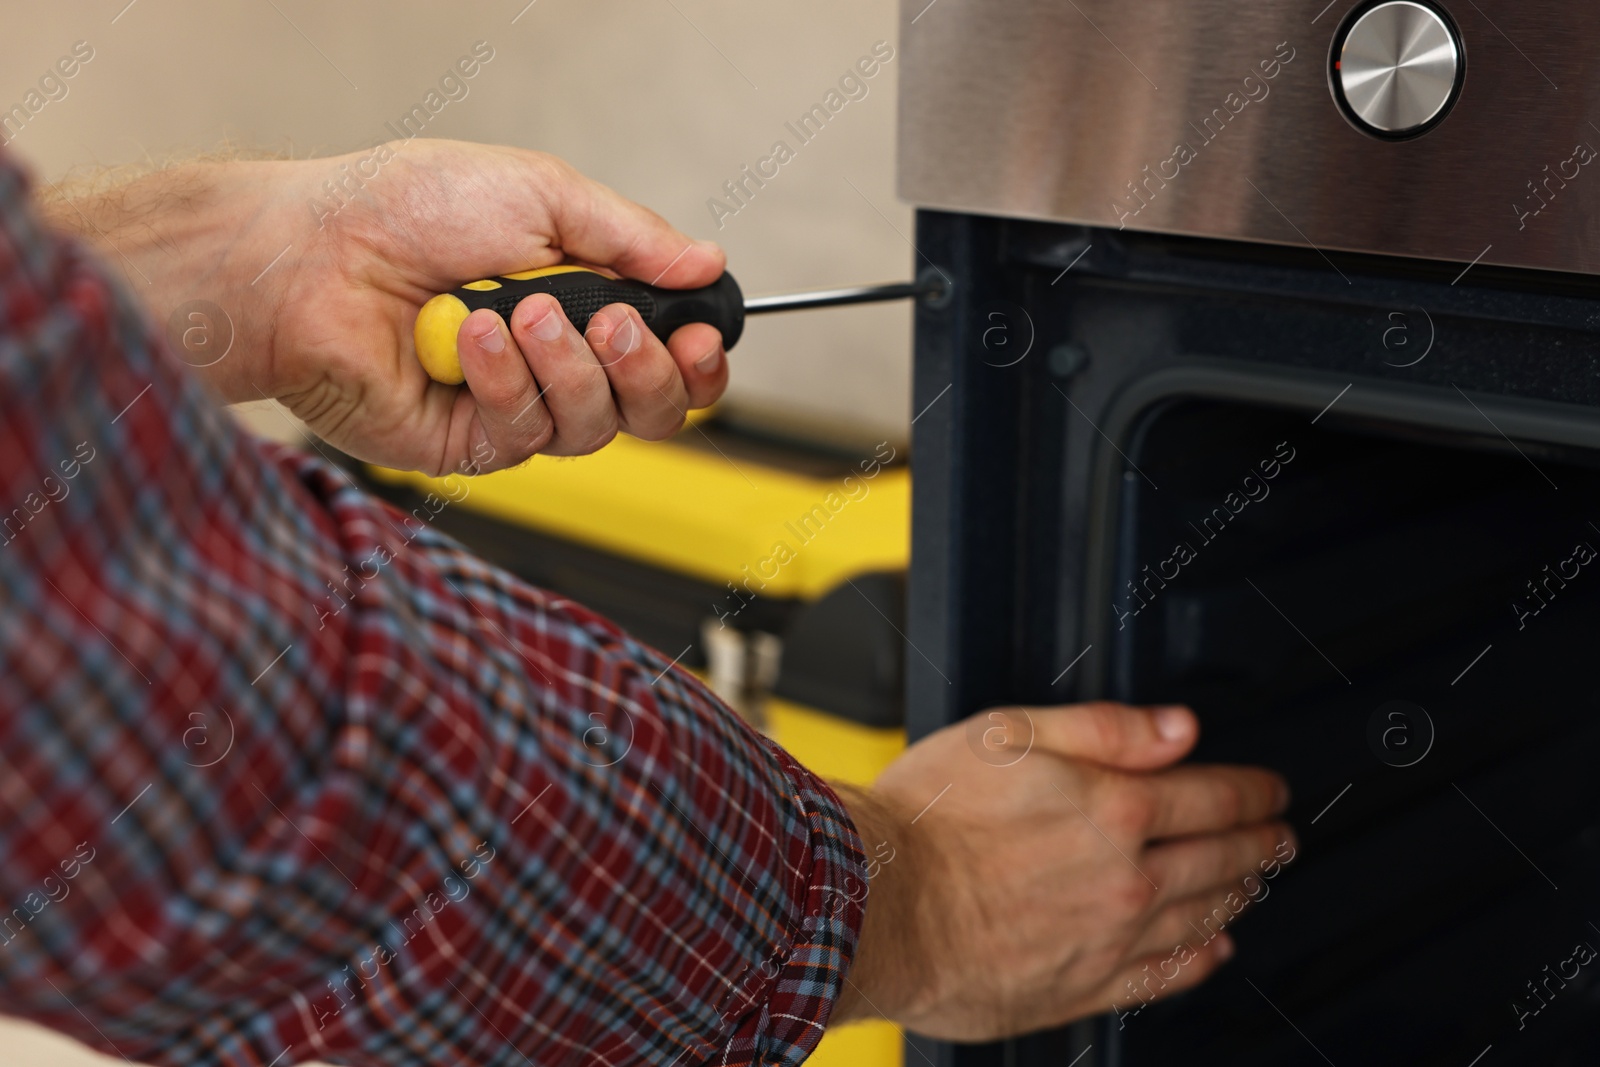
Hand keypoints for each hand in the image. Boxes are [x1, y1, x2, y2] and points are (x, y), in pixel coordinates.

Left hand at [37, 141, 729, 474]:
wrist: (310, 253)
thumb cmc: (405, 209)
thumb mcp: (540, 193)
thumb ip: (631, 237)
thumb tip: (705, 263)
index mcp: (584, 301)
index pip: (669, 356)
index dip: (696, 359)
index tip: (697, 334)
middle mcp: (556, 362)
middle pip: (651, 409)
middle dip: (647, 371)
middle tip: (616, 328)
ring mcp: (514, 406)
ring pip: (594, 428)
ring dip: (568, 369)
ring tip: (522, 312)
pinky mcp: (468, 444)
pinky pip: (523, 435)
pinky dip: (506, 382)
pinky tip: (471, 337)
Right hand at [833, 702, 1294, 1040]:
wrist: (874, 903)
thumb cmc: (925, 819)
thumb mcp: (1007, 734)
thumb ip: (1101, 730)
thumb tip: (1175, 729)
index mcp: (1113, 809)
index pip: (1212, 796)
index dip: (1253, 790)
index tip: (1270, 788)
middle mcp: (1124, 879)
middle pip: (1220, 859)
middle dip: (1260, 842)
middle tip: (1280, 835)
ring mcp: (1107, 940)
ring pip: (1201, 917)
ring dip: (1240, 894)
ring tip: (1256, 882)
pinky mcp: (1078, 987)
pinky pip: (1161, 976)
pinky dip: (1198, 960)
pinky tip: (1213, 949)